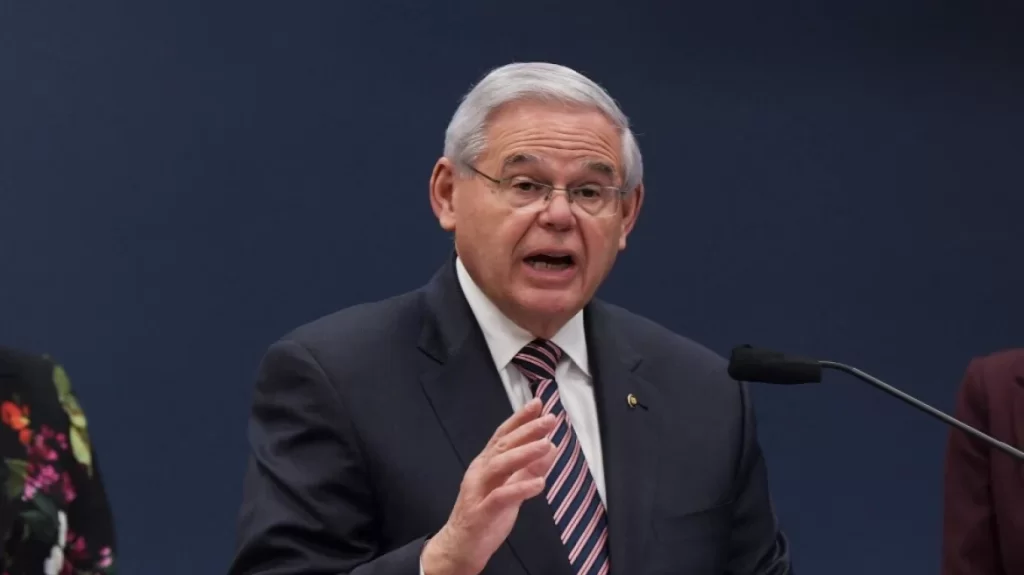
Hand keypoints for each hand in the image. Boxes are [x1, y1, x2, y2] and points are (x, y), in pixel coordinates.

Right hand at [421, 398, 556, 574]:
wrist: (461, 547)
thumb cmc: (486, 515)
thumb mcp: (513, 488)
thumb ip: (530, 467)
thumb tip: (551, 445)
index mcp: (486, 463)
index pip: (504, 435)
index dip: (520, 418)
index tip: (538, 403)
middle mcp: (480, 471)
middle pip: (503, 445)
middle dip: (527, 430)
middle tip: (550, 419)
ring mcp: (478, 490)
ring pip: (500, 465)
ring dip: (524, 453)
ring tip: (546, 445)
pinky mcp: (481, 512)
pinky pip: (501, 497)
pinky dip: (520, 488)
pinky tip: (539, 483)